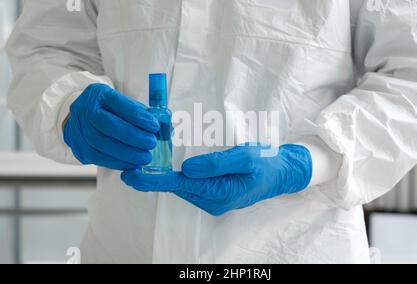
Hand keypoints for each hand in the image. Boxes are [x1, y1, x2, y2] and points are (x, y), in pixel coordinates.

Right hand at [64, 83, 159, 169]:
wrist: (82, 119)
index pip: (118, 103)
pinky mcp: (78, 146)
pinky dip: (117, 162)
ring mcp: (78, 128)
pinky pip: (98, 157)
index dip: (137, 116)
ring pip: (101, 143)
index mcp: (99, 94)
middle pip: (108, 125)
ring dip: (127, 153)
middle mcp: (85, 109)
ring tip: (145, 157)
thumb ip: (143, 114)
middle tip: (151, 143)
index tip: (154, 126)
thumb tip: (166, 129)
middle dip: (133, 136)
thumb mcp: (124, 104)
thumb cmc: (110, 111)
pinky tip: (132, 163)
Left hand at [121, 143, 312, 215]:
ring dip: (165, 177)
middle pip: (177, 188)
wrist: (281, 174)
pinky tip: (170, 168)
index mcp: (219, 193)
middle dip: (155, 176)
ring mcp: (214, 201)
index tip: (131, 175)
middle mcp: (213, 201)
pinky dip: (178, 178)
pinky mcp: (215, 196)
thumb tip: (186, 168)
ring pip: (183, 187)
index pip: (179, 185)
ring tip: (148, 162)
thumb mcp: (244, 157)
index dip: (153, 180)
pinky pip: (191, 187)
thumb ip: (215, 163)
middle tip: (134, 161)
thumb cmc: (265, 163)